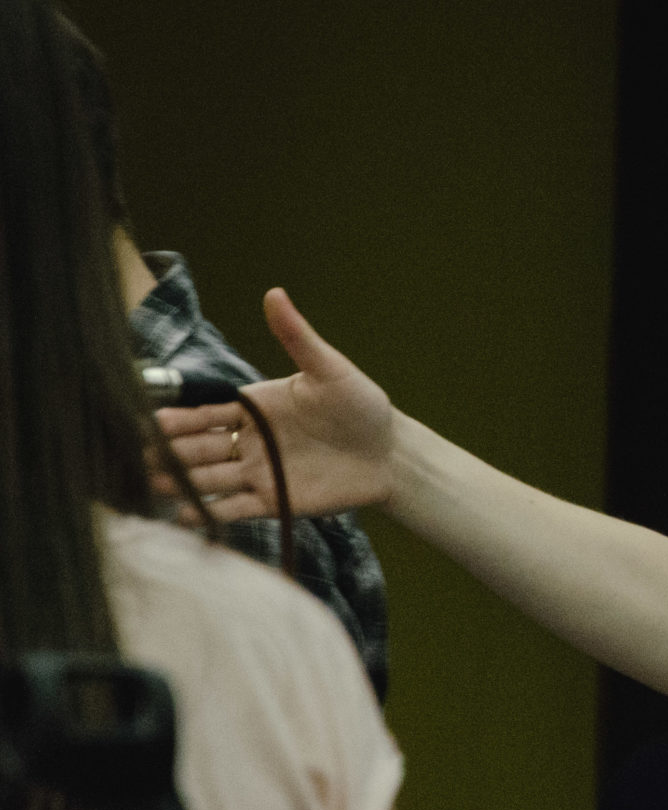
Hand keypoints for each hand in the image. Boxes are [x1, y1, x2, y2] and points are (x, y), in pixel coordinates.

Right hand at [154, 288, 395, 520]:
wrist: (390, 453)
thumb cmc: (362, 406)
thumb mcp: (329, 369)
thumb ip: (297, 337)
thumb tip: (274, 293)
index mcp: (254, 407)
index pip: (206, 413)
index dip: (178, 418)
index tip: (149, 421)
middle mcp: (249, 440)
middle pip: (199, 448)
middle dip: (168, 453)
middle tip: (136, 459)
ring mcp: (259, 472)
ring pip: (211, 478)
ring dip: (181, 482)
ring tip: (150, 487)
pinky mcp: (275, 501)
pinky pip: (237, 508)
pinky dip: (213, 512)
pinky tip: (185, 517)